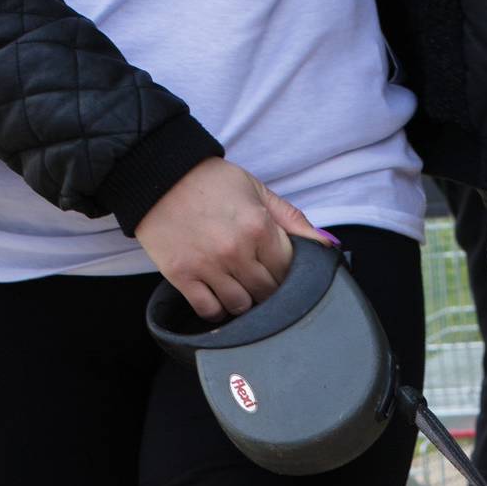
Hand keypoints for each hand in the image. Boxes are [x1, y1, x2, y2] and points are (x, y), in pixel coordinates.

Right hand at [135, 158, 323, 319]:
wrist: (158, 175)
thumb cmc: (210, 182)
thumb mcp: (257, 191)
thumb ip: (293, 220)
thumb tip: (328, 245)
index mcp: (258, 226)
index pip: (288, 270)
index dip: (287, 272)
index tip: (278, 268)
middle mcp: (236, 250)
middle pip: (267, 292)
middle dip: (269, 289)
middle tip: (259, 278)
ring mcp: (208, 266)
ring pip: (241, 306)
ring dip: (244, 301)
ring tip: (238, 285)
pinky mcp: (182, 276)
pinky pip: (209, 310)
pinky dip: (217, 309)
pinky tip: (217, 295)